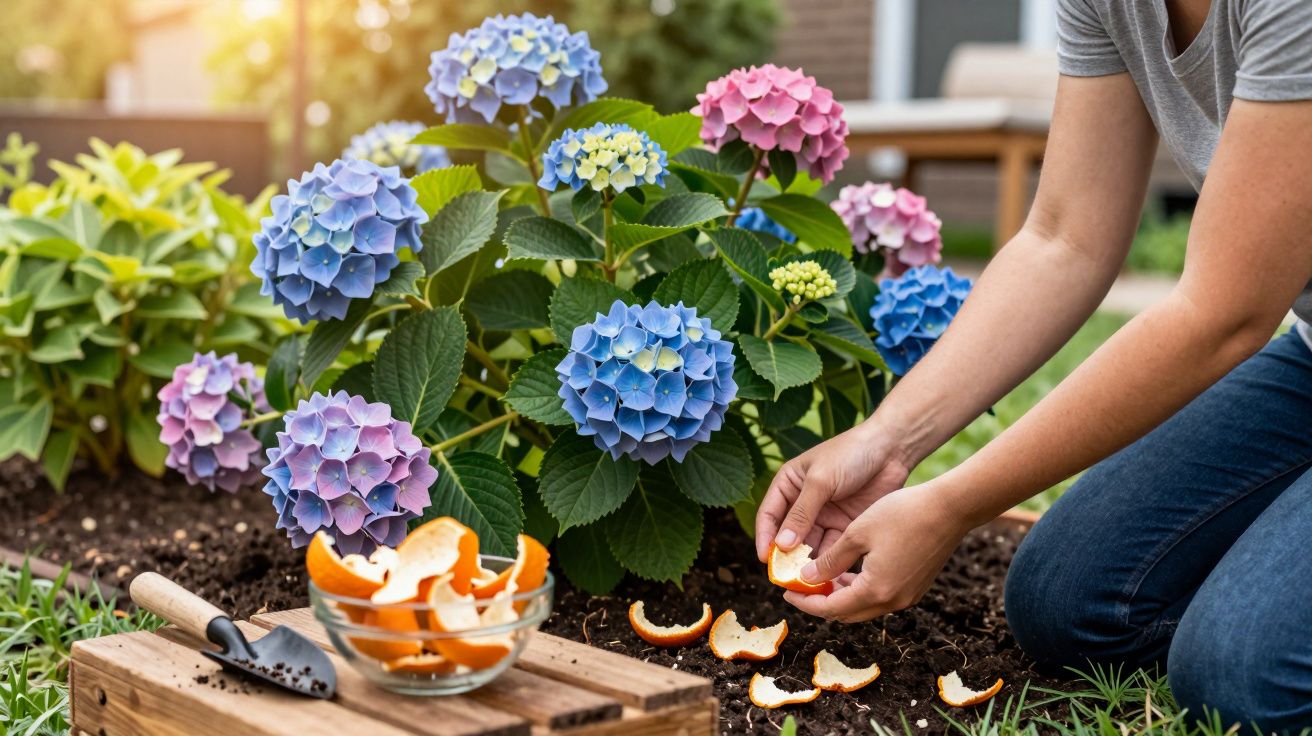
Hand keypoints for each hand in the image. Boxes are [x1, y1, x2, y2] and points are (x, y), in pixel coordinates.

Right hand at [755, 420, 912, 562]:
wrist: (891, 449)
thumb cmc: (850, 454)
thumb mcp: (820, 481)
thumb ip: (801, 514)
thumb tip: (781, 545)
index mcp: (790, 484)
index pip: (769, 514)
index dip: (764, 537)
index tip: (764, 559)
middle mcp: (804, 502)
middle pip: (789, 534)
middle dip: (786, 556)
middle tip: (785, 577)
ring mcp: (826, 514)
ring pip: (811, 544)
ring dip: (807, 561)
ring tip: (806, 579)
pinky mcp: (846, 524)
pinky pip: (833, 547)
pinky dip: (829, 561)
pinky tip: (828, 574)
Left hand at [781, 483, 969, 622]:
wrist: (950, 508)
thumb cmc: (902, 514)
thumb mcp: (857, 533)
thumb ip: (831, 560)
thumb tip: (808, 578)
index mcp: (875, 590)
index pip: (830, 608)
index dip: (805, 602)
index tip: (786, 591)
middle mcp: (892, 602)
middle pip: (847, 613)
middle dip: (820, 601)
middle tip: (801, 585)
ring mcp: (907, 596)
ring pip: (864, 606)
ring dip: (841, 595)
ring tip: (821, 574)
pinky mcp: (916, 587)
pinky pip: (880, 597)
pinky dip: (860, 589)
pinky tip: (850, 569)